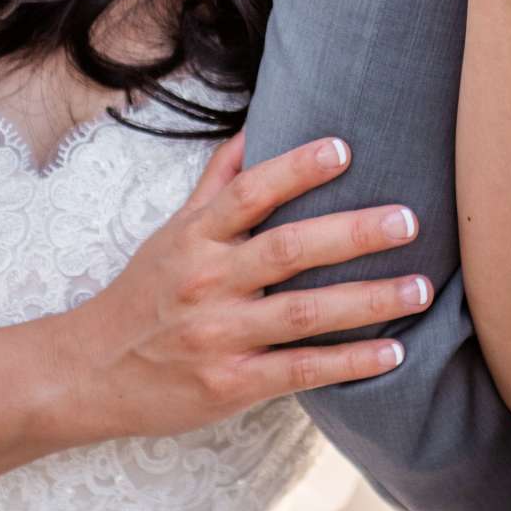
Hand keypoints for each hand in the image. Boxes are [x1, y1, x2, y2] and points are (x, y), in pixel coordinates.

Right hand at [57, 134, 428, 442]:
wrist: (89, 373)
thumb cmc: (144, 295)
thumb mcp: (172, 232)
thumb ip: (218, 182)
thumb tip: (256, 125)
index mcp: (196, 237)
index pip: (249, 192)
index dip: (296, 168)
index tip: (345, 148)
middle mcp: (207, 282)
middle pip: (288, 250)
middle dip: (353, 234)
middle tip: (410, 220)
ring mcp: (220, 336)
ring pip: (304, 313)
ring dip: (369, 300)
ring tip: (421, 288)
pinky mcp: (230, 385)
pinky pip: (300, 370)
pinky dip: (350, 362)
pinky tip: (393, 351)